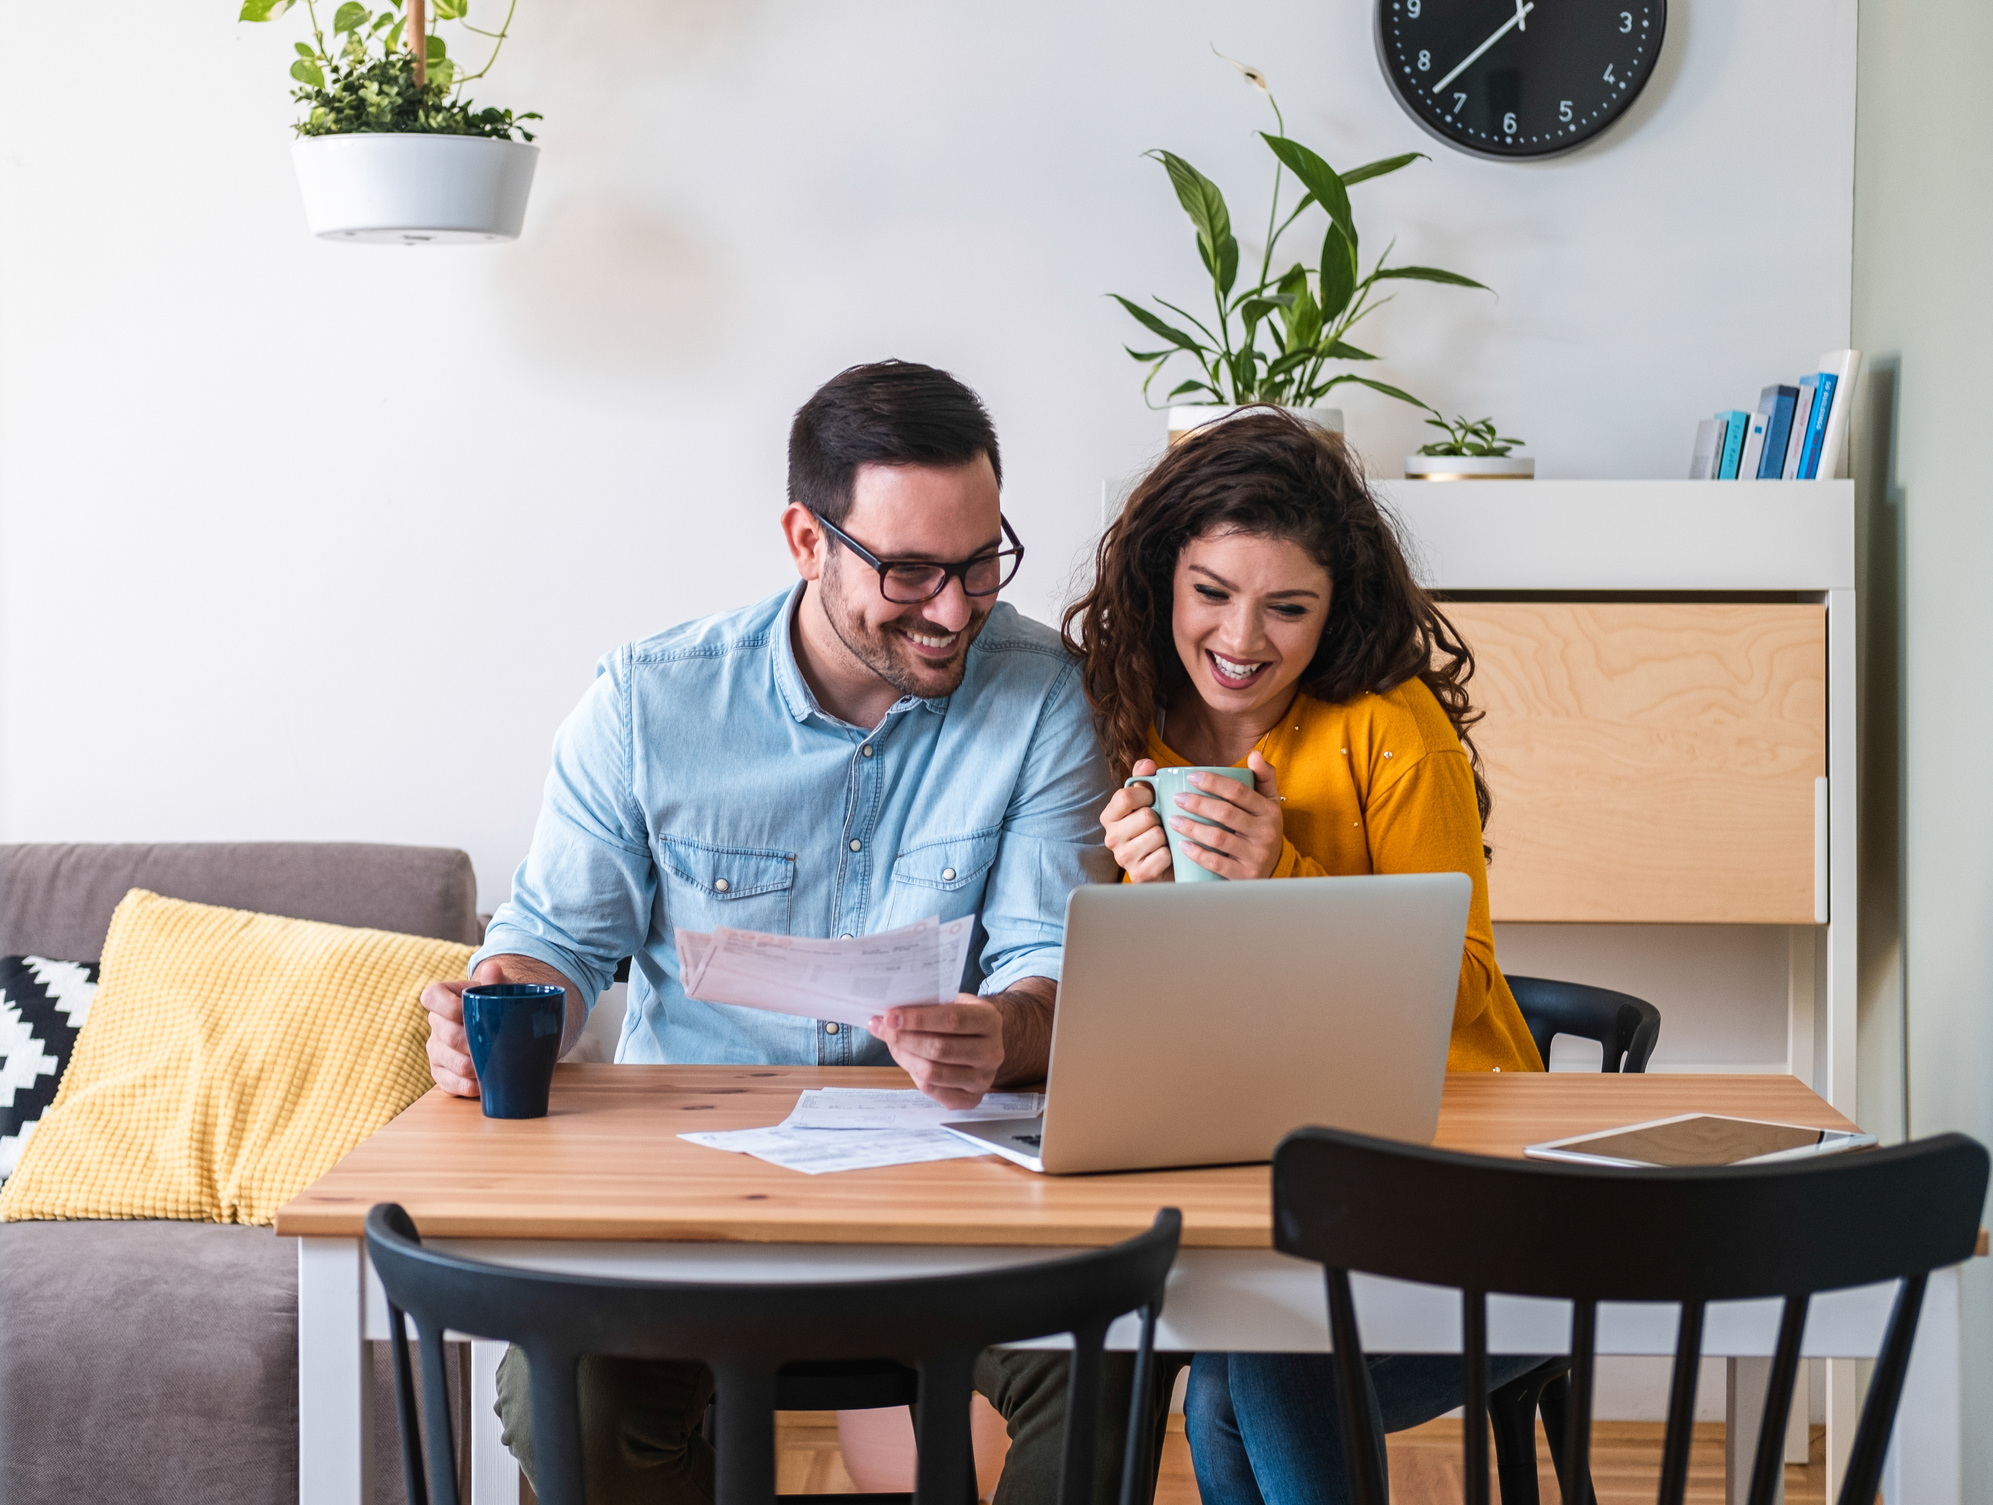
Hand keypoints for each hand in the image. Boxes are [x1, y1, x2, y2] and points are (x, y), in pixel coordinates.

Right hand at [419, 954, 580, 1097]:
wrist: (507, 1027)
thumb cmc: (501, 1004)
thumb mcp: (502, 989)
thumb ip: (497, 979)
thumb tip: (492, 968)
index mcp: (444, 997)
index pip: (431, 996)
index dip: (446, 1006)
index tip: (466, 1012)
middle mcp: (435, 1023)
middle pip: (444, 1034)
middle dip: (469, 1042)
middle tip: (493, 1045)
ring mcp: (436, 1050)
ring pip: (446, 1060)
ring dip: (471, 1066)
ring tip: (492, 1065)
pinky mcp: (442, 1073)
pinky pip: (448, 1083)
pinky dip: (466, 1086)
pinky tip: (482, 1084)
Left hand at [868, 993, 1005, 1107]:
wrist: (986, 1044)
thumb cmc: (963, 1020)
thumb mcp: (955, 1003)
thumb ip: (930, 1006)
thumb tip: (891, 1014)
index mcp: (989, 1021)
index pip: (952, 1020)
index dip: (918, 1019)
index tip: (890, 1016)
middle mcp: (991, 1052)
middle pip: (939, 1049)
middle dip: (903, 1039)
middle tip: (881, 1029)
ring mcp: (983, 1079)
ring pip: (933, 1073)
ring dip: (904, 1057)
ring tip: (891, 1043)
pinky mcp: (971, 1099)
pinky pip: (933, 1090)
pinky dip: (913, 1075)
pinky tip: (907, 1060)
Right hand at [1100, 758, 1173, 882]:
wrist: (1164, 863)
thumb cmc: (1154, 826)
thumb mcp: (1147, 799)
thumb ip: (1144, 777)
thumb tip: (1148, 764)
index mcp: (1110, 816)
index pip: (1125, 796)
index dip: (1146, 794)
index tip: (1153, 799)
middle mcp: (1111, 837)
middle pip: (1145, 816)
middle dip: (1160, 818)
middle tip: (1160, 824)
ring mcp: (1123, 858)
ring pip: (1156, 835)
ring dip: (1167, 836)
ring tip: (1164, 839)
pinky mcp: (1138, 875)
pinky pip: (1163, 856)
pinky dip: (1170, 854)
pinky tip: (1166, 854)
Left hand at [1167, 751, 1284, 879]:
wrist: (1274, 870)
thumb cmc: (1263, 830)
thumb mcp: (1269, 804)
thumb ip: (1264, 777)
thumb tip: (1255, 754)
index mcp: (1268, 811)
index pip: (1239, 792)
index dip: (1214, 782)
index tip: (1191, 776)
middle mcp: (1265, 833)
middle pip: (1226, 813)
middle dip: (1198, 804)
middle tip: (1177, 797)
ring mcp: (1255, 855)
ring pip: (1219, 838)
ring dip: (1192, 828)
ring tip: (1173, 819)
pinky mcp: (1244, 876)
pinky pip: (1217, 863)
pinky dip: (1197, 854)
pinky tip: (1181, 845)